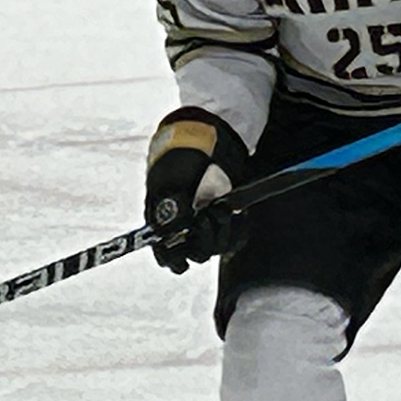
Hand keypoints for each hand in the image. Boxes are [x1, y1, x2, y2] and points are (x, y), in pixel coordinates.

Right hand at [144, 108, 246, 272]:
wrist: (209, 137)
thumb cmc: (181, 156)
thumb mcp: (171, 180)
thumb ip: (171, 208)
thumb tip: (170, 234)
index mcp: (162, 218)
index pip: (165, 252)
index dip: (174, 259)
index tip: (182, 263)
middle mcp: (184, 225)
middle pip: (194, 253)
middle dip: (203, 241)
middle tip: (207, 216)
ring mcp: (205, 221)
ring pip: (216, 247)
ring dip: (221, 233)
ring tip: (221, 211)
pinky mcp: (226, 216)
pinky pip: (235, 237)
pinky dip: (238, 230)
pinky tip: (238, 216)